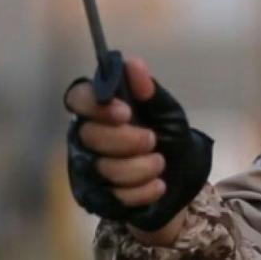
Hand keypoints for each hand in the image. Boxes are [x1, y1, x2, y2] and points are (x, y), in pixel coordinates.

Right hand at [64, 56, 212, 241]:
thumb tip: (133, 64)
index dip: (96, 105)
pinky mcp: (94, 197)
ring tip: (159, 162)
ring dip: (140, 167)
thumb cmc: (169, 134)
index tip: (125, 112)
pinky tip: (157, 185)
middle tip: (152, 139)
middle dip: (127, 140)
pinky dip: (141, 191)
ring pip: (103, 168)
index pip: (77, 98)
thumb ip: (150, 91)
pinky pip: (112, 196)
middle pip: (90, 136)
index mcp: (100, 109)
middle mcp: (85, 137)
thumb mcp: (167, 112)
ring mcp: (86, 168)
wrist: (182, 173)